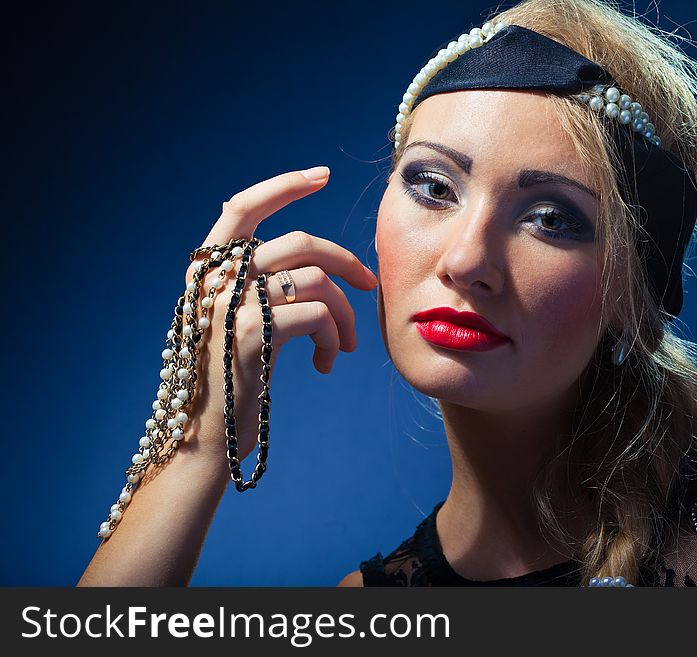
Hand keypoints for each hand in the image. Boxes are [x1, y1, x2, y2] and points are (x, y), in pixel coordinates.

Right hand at [182, 167, 377, 461]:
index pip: (242, 207)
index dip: (283, 186)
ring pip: (317, 278)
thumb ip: (260, 287)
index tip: (321, 175)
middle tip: (370, 283)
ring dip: (346, 314)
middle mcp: (215, 279)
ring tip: (345, 346)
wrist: (209, 439)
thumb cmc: (233, 382)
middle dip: (346, 260)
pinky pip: (320, 313)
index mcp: (209, 270)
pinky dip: (335, 338)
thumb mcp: (240, 324)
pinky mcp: (252, 332)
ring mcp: (231, 303)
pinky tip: (327, 364)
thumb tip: (313, 265)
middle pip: (299, 241)